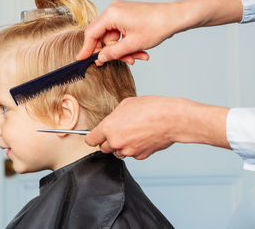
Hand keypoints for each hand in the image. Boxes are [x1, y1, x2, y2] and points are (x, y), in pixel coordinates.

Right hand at [77, 0, 242, 64]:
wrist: (176, 17)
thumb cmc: (157, 27)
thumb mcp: (132, 45)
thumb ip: (112, 53)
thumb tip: (99, 58)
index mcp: (111, 14)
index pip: (92, 33)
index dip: (87, 48)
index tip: (82, 60)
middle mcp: (113, 10)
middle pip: (103, 36)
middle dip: (113, 51)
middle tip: (122, 61)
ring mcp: (120, 12)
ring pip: (113, 37)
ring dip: (124, 50)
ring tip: (138, 57)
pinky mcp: (127, 15)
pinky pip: (121, 33)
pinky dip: (128, 44)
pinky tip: (140, 51)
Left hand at [85, 96, 230, 159]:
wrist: (171, 119)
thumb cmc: (151, 108)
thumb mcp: (126, 104)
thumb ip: (114, 116)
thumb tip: (112, 121)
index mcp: (108, 127)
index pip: (91, 140)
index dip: (93, 137)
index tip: (95, 136)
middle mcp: (116, 141)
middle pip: (104, 148)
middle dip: (108, 141)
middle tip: (118, 132)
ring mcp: (128, 150)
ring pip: (118, 153)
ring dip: (121, 146)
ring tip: (133, 133)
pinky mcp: (140, 156)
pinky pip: (132, 154)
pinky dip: (135, 149)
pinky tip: (142, 138)